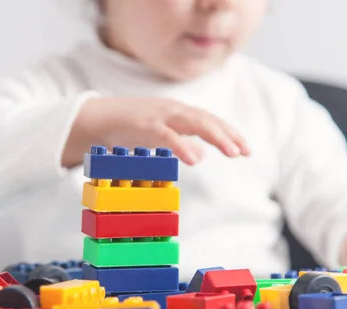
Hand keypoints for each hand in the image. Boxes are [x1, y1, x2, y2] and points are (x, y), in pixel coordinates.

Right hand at [63, 97, 249, 167]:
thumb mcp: (161, 134)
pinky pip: (167, 136)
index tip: (247, 149)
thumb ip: (181, 141)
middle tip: (245, 152)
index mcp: (179, 112)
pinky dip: (182, 146)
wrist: (100, 118)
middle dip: (228, 135)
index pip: (210, 121)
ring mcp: (160, 116)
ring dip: (215, 136)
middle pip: (207, 120)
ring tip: (231, 152)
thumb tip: (200, 153)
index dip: (230, 133)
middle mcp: (174, 110)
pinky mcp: (145, 126)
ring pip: (193, 123)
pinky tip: (195, 159)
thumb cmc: (132, 127)